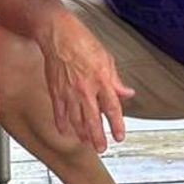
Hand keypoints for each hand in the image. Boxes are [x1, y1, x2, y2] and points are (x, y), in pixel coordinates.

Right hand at [40, 10, 133, 151]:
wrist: (58, 34)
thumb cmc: (82, 41)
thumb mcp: (106, 58)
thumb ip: (116, 80)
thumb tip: (127, 93)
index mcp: (101, 80)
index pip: (112, 108)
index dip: (117, 124)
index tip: (120, 136)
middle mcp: (86, 89)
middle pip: (93, 120)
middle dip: (98, 137)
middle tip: (102, 148)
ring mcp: (69, 92)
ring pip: (76, 120)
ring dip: (82, 134)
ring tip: (87, 143)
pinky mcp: (56, 91)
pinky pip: (59, 113)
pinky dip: (62, 124)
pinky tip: (66, 132)